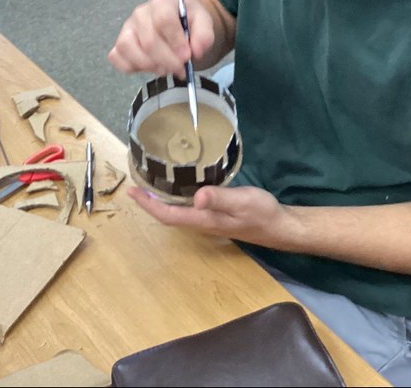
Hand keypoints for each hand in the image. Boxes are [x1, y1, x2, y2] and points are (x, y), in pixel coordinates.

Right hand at [109, 0, 214, 76]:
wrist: (176, 16)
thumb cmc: (188, 18)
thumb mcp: (203, 21)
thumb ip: (204, 35)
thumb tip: (196, 51)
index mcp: (162, 3)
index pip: (163, 20)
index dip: (176, 42)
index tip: (187, 56)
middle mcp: (140, 13)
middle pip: (148, 41)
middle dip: (167, 61)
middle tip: (180, 68)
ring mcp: (127, 28)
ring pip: (127, 48)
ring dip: (148, 65)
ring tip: (165, 68)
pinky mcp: (119, 42)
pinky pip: (116, 57)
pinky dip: (131, 67)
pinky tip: (149, 67)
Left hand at [128, 185, 295, 247]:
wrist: (280, 226)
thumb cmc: (261, 213)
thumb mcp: (242, 202)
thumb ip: (220, 198)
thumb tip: (196, 197)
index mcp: (203, 219)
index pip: (167, 215)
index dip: (148, 204)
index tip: (131, 191)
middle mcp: (202, 221)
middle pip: (168, 215)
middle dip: (150, 202)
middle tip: (135, 183)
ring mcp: (209, 220)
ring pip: (178, 212)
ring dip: (161, 200)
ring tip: (150, 183)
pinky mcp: (216, 214)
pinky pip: (189, 208)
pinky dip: (177, 198)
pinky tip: (180, 186)